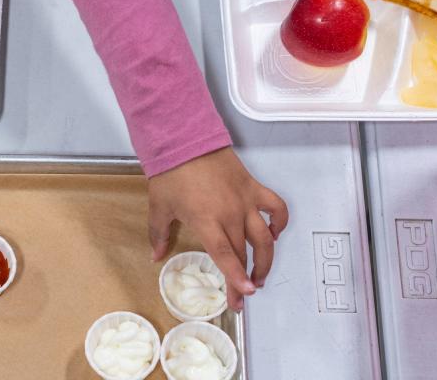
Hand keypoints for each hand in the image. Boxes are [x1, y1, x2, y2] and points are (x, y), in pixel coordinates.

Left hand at [148, 147, 287, 310]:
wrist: (185, 139)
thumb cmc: (170, 172)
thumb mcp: (159, 207)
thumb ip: (159, 234)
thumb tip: (156, 255)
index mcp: (207, 221)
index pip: (226, 256)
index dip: (236, 278)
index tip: (244, 296)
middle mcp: (231, 214)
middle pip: (244, 253)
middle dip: (246, 278)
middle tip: (243, 295)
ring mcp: (245, 201)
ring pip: (265, 237)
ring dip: (267, 259)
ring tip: (261, 274)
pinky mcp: (253, 187)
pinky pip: (276, 207)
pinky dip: (281, 221)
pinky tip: (275, 232)